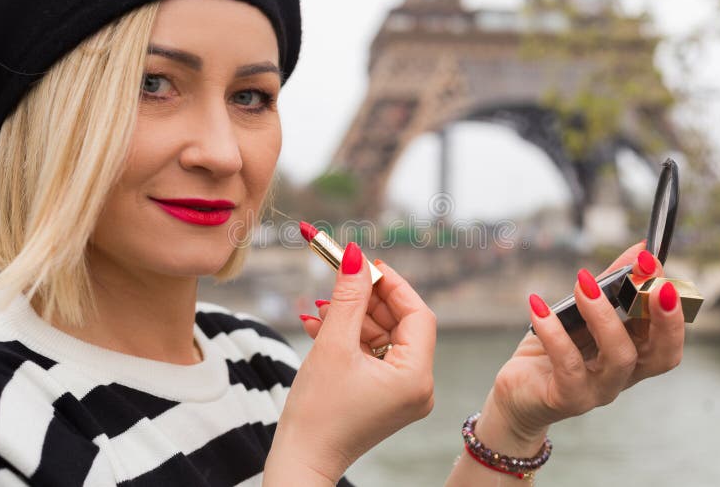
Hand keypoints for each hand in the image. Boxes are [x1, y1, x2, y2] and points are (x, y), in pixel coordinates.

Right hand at [264, 244, 436, 484]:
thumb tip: (355, 256)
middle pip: (400, 324)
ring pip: (383, 338)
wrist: (301, 461)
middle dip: (367, 300)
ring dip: (352, 318)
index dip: (392, 284)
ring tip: (319, 306)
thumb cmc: (317, 411)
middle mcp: (418, 386)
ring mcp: (402, 394)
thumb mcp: (333, 344)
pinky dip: (350, 339)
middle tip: (340, 277)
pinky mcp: (385, 397)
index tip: (366, 264)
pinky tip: (319, 325)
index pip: (417, 313)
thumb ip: (348, 297)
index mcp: (416, 376)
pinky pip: (373, 356)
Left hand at [486, 240, 684, 448]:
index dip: (667, 299)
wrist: (517, 392)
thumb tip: (639, 250)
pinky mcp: (568, 398)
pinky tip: (538, 307)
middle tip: (651, 278)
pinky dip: (555, 332)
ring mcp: (599, 390)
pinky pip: (568, 365)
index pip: (667, 332)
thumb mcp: (580, 312)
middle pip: (662, 354)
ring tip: (584, 283)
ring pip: (619, 357)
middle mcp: (624, 375)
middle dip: (663, 316)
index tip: (650, 260)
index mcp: (634, 354)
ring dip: (605, 316)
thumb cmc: (553, 348)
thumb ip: (609, 284)